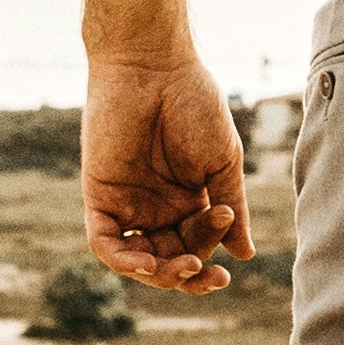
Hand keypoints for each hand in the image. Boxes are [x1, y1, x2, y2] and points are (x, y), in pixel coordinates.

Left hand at [84, 54, 252, 289]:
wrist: (154, 67)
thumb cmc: (194, 104)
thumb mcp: (222, 161)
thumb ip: (231, 206)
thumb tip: (244, 254)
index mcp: (187, 199)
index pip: (197, 244)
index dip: (213, 250)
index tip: (228, 230)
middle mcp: (156, 207)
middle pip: (169, 261)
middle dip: (189, 276)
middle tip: (209, 277)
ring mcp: (126, 203)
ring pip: (137, 260)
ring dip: (161, 275)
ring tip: (185, 269)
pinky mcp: (99, 196)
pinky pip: (106, 243)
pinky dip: (124, 260)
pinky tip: (149, 264)